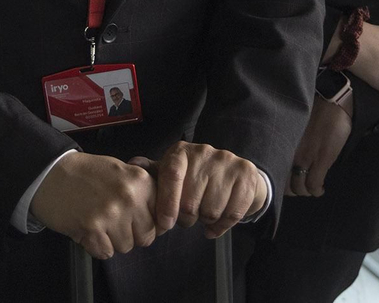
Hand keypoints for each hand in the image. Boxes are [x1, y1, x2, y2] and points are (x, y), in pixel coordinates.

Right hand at [29, 152, 155, 259]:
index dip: (148, 222)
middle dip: (131, 234)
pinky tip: (88, 230)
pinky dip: (96, 246)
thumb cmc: (86, 174)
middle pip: (146, 236)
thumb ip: (143, 192)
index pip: (161, 218)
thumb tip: (162, 220)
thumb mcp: (122, 171)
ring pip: (126, 247)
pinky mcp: (92, 229)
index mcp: (140, 181)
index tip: (137, 221)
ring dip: (112, 240)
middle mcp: (129, 197)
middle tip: (114, 222)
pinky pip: (105, 253)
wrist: (51, 173)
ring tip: (99, 222)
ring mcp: (110, 213)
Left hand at [136, 141, 267, 238]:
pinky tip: (218, 222)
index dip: (167, 204)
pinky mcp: (246, 174)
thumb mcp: (173, 173)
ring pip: (211, 210)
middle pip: (190, 202)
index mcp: (181, 152)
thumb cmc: (196, 178)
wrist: (236, 174)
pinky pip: (232, 213)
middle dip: (187, 218)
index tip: (166, 224)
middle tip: (189, 216)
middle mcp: (204, 152)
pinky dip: (223, 226)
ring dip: (206, 220)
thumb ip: (153, 173)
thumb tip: (132, 164)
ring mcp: (227, 161)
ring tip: (204, 213)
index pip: (171, 176)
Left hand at [288, 91, 352, 197]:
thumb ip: (286, 143)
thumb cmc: (312, 111)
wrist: (332, 102)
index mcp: (280, 144)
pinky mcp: (321, 160)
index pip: (271, 172)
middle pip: (284, 184)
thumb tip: (282, 157)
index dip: (278, 182)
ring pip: (299, 187)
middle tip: (300, 186)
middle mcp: (289, 153)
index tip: (285, 182)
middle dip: (292, 189)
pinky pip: (314, 185)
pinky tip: (320, 189)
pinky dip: (317, 191)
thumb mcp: (291, 127)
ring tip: (311, 187)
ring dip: (305, 191)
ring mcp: (305, 158)